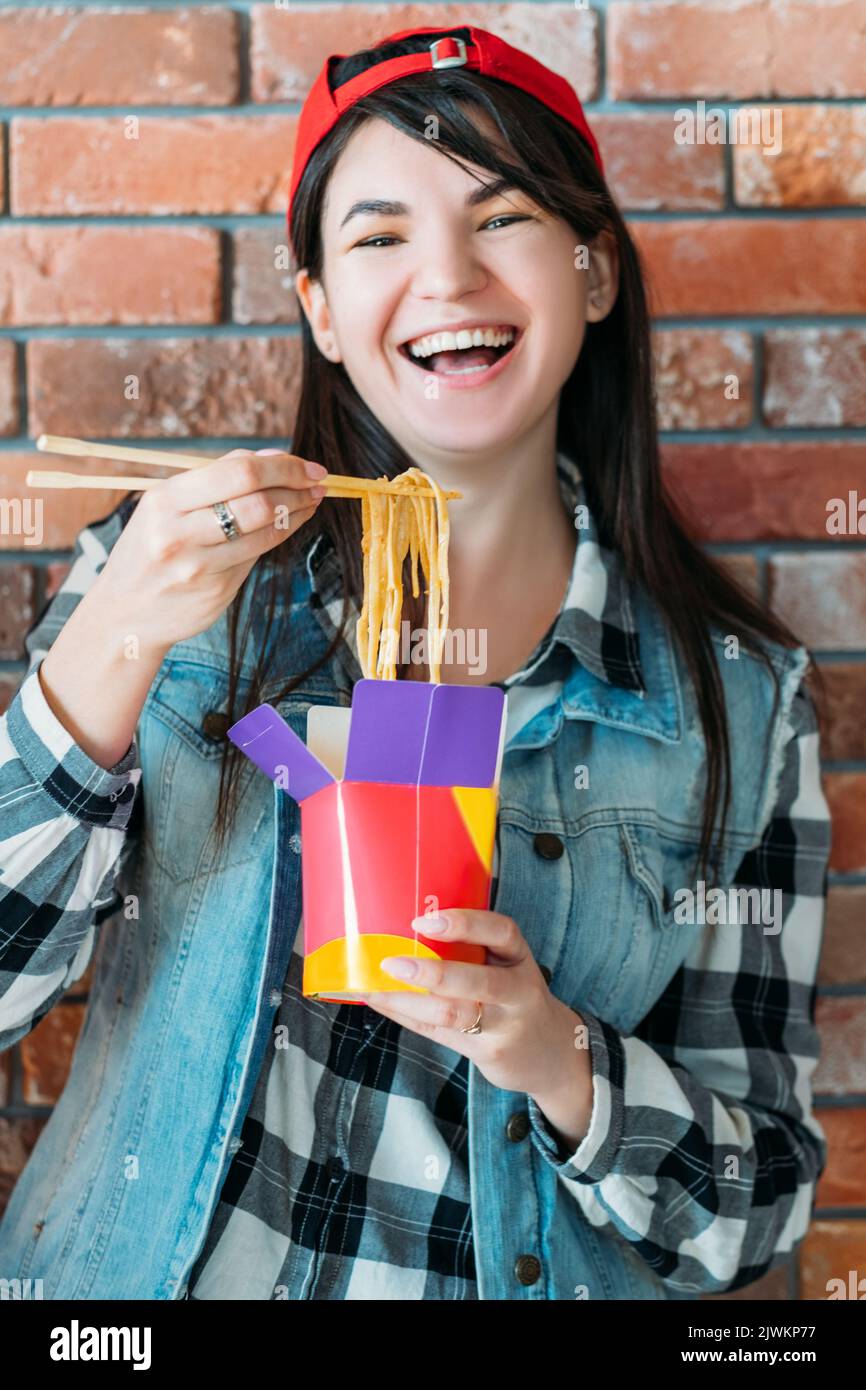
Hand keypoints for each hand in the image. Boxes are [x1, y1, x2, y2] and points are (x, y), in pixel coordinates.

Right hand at [88, 448, 327, 657]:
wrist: (125, 614)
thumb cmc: (151, 551)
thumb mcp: (166, 508)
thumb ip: (217, 481)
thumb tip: (273, 457)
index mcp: (164, 499)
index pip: (236, 471)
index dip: (282, 466)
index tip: (307, 466)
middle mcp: (178, 531)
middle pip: (255, 497)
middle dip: (296, 485)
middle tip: (319, 481)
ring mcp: (197, 564)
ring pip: (263, 529)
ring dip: (297, 511)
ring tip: (312, 501)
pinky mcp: (215, 590)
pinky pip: (257, 555)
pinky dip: (281, 535)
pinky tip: (293, 524)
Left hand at [360, 909, 593, 1150]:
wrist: (552, 1053)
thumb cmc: (515, 997)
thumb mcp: (508, 966)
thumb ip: (472, 950)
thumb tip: (405, 924)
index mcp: (519, 958)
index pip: (502, 933)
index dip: (465, 924)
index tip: (424, 920)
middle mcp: (517, 992)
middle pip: (479, 982)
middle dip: (433, 973)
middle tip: (393, 963)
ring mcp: (503, 1026)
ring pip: (453, 1014)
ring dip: (409, 1001)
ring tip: (375, 987)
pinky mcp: (487, 1052)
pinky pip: (438, 1033)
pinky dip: (405, 1016)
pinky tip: (380, 1001)